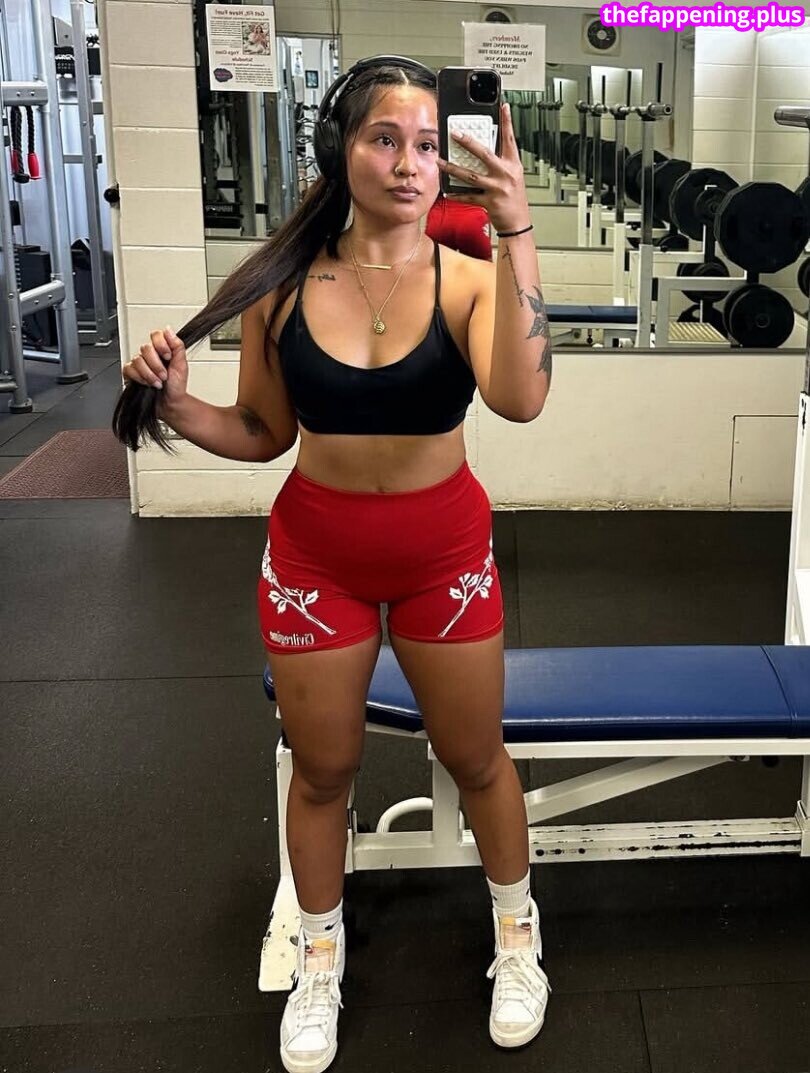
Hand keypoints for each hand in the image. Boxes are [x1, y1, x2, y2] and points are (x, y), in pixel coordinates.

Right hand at [123, 327, 187, 408]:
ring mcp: (139, 363)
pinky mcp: (131, 373)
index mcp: (162, 349)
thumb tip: (168, 330)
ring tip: (158, 383)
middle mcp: (150, 354)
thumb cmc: (176, 387)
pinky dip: (140, 378)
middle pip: (145, 348)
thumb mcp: (182, 365)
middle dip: (157, 365)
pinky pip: (129, 369)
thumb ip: (177, 346)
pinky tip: (147, 384)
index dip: (161, 345)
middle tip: (164, 375)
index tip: (168, 356)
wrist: (170, 403)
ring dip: (150, 374)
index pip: (156, 335)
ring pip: (138, 360)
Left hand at [436, 103, 530, 233]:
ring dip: (453, 168)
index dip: (507, 122)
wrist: (518, 223)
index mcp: (512, 165)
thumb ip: (501, 163)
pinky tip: (447, 192)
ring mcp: (497, 188)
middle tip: (455, 134)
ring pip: (471, 175)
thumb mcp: (513, 177)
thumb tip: (482, 151)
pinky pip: (468, 197)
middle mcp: (505, 174)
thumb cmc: (514, 199)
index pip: (509, 139)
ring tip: (441, 162)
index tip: (503, 107)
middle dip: (468, 143)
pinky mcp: (489, 202)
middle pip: (484, 154)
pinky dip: (457, 195)